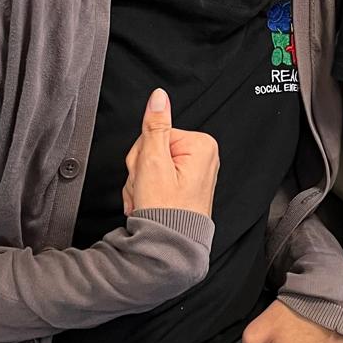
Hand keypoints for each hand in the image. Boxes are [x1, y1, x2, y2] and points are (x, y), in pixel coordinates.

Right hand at [122, 88, 218, 218]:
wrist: (167, 245)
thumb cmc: (164, 210)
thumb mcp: (153, 161)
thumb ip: (155, 126)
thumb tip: (159, 97)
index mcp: (201, 145)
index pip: (156, 133)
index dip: (142, 154)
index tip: (145, 173)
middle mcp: (202, 156)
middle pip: (153, 148)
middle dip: (140, 170)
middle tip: (145, 189)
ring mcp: (195, 172)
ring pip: (151, 165)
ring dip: (140, 183)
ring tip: (146, 199)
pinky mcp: (186, 186)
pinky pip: (157, 178)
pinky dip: (146, 191)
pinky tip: (147, 203)